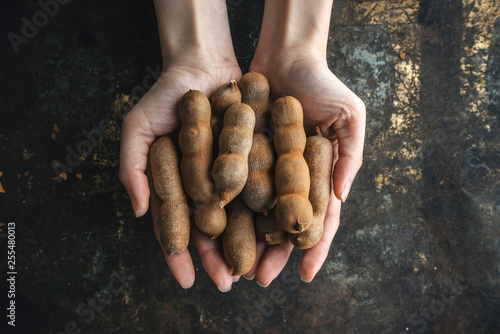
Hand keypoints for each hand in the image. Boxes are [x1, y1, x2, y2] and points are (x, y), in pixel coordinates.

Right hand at [120, 0, 242, 290]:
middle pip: (209, 228)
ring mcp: (228, 176)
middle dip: (216, 257)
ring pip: (237, 216)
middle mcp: (202, 186)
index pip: (174, 225)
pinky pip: (258, 190)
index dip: (177, 253)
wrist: (204, 65)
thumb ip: (132, 167)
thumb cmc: (165, 96)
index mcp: (174, 184)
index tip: (186, 279)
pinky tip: (274, 233)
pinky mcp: (252, 161)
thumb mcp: (138, 127)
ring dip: (244, 243)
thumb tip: (138, 211)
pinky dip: (265, 211)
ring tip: (252, 269)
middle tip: (226, 283)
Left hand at [246, 53, 364, 284]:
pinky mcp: (242, 155)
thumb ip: (349, 156)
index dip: (313, 247)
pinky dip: (227, 208)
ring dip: (246, 240)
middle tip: (259, 279)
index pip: (319, 218)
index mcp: (319, 175)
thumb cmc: (323, 85)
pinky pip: (235, 185)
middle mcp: (291, 179)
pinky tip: (215, 230)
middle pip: (282, 224)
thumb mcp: (350, 117)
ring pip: (255, 213)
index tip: (305, 274)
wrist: (286, 56)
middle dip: (273, 254)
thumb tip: (341, 198)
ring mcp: (266, 169)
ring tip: (235, 266)